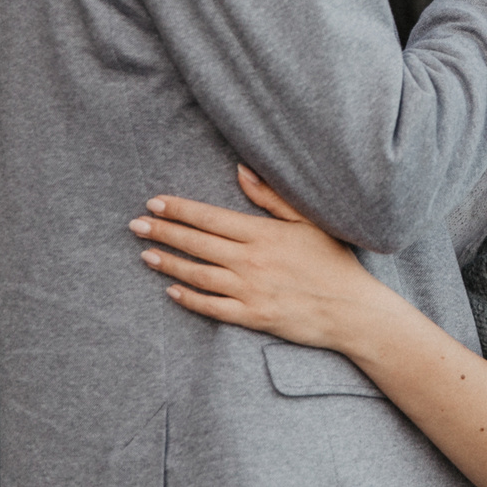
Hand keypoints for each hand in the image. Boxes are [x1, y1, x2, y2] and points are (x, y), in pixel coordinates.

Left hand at [131, 167, 387, 353]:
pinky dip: (188, 299)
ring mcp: (248, 290)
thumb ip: (270, 196)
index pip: (209, 218)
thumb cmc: (332, 261)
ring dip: (168, 263)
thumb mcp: (307, 221)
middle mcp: (250, 261)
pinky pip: (211, 307)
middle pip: (196, 243)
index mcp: (262, 233)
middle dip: (163, 232)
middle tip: (135, 225)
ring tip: (146, 254)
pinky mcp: (251, 316)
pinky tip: (171, 291)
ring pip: (197, 275)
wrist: (351, 309)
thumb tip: (240, 170)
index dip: (178, 210)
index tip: (154, 203)